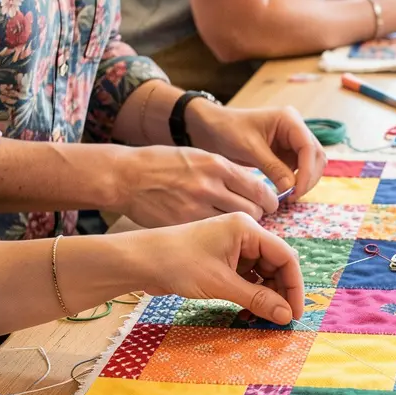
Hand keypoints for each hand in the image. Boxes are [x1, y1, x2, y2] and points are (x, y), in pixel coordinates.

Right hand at [112, 145, 282, 226]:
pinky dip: (221, 237)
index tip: (270, 205)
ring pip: (235, 227)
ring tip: (237, 228)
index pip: (260, 189)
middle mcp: (210, 186)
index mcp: (217, 166)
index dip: (270, 201)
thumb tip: (254, 184)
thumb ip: (226, 171)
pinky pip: (214, 235)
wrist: (125, 176)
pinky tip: (218, 235)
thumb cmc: (162, 164)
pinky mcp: (183, 226)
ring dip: (242, 230)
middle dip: (259, 217)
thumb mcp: (199, 156)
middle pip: (254, 211)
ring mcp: (196, 208)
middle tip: (255, 219)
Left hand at [132, 213, 304, 325]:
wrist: (139, 261)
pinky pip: (248, 277)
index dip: (294, 286)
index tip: (295, 314)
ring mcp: (234, 246)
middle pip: (277, 265)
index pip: (286, 257)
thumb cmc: (178, 264)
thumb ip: (257, 299)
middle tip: (279, 320)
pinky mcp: (223, 258)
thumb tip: (287, 316)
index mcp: (248, 229)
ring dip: (265, 296)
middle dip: (280, 293)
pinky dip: (250, 294)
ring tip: (259, 318)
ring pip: (263, 273)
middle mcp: (245, 234)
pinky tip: (245, 311)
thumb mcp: (221, 284)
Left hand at [186, 102, 325, 199]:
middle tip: (293, 197)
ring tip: (288, 196)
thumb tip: (291, 188)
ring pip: (311, 164)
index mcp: (289, 119)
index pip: (309, 147)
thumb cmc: (227, 130)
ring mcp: (293, 140)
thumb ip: (273, 168)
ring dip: (304, 180)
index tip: (297, 190)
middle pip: (316, 156)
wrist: (212, 128)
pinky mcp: (287, 152)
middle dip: (309, 178)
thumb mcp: (249, 149)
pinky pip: (300, 169)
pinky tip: (284, 191)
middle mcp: (296, 128)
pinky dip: (296, 181)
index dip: (307, 171)